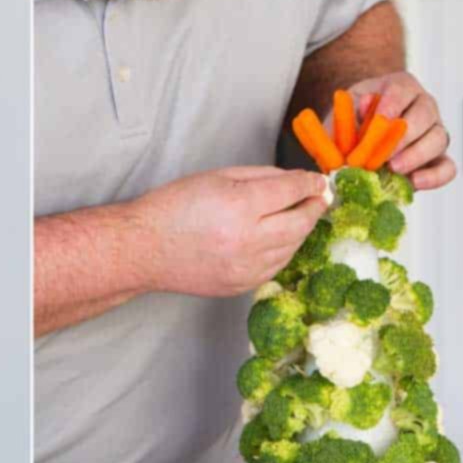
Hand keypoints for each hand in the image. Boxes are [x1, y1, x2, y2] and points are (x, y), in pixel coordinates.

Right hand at [131, 166, 329, 297]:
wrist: (143, 249)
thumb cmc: (174, 207)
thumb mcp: (216, 177)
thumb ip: (260, 177)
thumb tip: (295, 182)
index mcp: (239, 206)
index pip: (291, 191)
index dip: (310, 184)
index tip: (319, 181)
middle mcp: (247, 240)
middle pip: (300, 222)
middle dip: (314, 207)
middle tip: (319, 198)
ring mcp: (246, 268)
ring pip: (293, 247)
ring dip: (301, 229)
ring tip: (300, 215)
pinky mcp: (241, 286)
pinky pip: (276, 266)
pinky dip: (284, 250)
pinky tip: (280, 238)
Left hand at [348, 72, 456, 189]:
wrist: (354, 143)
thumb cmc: (350, 124)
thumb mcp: (344, 114)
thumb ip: (350, 111)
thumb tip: (364, 107)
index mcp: (400, 87)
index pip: (402, 89)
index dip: (393, 103)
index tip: (381, 118)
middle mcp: (423, 106)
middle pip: (426, 113)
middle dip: (405, 134)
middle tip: (386, 153)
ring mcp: (433, 132)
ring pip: (439, 139)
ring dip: (416, 155)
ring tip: (393, 169)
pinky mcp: (436, 159)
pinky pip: (447, 167)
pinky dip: (435, 176)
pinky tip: (414, 182)